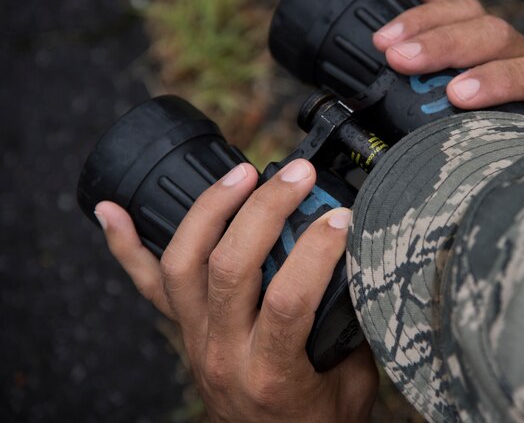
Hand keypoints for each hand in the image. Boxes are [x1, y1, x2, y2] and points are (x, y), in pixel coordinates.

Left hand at [94, 160, 377, 422]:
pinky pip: (148, 286)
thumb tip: (363, 254)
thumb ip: (355, 318)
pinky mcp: (185, 333)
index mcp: (273, 373)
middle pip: (231, 267)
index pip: (289, 299)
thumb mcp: (353, 376)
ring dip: (211, 209)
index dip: (317, 250)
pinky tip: (112, 210)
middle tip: (298, 176)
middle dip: (266, 209)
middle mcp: (224, 354)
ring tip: (242, 173)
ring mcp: (196, 340)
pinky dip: (125, 246)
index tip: (342, 218)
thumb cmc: (317, 419)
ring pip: (184, 263)